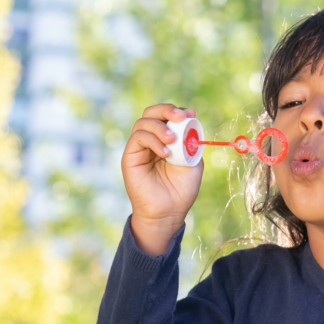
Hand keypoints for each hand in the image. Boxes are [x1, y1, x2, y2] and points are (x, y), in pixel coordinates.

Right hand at [122, 104, 202, 254]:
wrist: (169, 213)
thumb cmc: (181, 191)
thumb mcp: (193, 163)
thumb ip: (191, 144)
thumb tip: (191, 126)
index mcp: (165, 141)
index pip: (166, 117)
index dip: (177, 111)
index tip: (191, 114)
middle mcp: (150, 142)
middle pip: (150, 113)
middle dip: (166, 109)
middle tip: (180, 116)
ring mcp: (139, 149)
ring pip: (143, 123)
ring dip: (160, 126)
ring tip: (172, 140)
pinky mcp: (130, 157)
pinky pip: (138, 138)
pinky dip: (153, 140)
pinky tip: (165, 153)